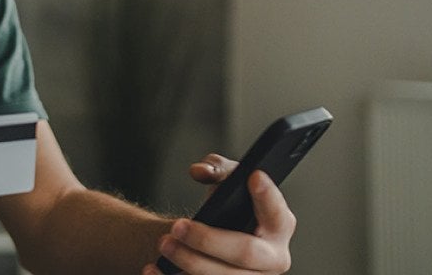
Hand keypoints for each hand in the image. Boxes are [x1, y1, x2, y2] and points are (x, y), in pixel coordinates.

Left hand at [141, 155, 295, 274]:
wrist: (215, 242)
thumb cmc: (228, 207)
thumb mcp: (227, 182)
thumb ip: (216, 168)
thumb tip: (200, 171)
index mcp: (279, 227)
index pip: (277, 212)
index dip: (267, 196)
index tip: (253, 177)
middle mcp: (273, 259)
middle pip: (244, 253)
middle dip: (209, 240)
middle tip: (178, 226)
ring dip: (189, 262)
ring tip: (164, 244)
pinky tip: (152, 269)